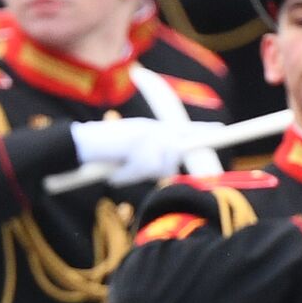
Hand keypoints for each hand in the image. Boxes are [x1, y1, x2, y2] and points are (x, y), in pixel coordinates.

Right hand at [71, 118, 223, 185]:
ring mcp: (144, 133)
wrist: (79, 144)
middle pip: (176, 153)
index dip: (203, 130)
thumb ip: (155, 157)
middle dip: (162, 166)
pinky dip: (131, 174)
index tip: (222, 128)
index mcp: (153, 128)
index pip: (184, 128)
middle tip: (135, 166)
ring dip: (141, 172)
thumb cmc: (106, 151)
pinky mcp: (135, 142)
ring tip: (123, 168)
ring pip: (161, 164)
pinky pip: (145, 167)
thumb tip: (171, 169)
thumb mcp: (134, 153)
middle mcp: (152, 127)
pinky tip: (118, 171)